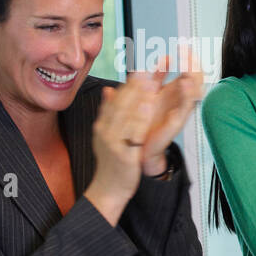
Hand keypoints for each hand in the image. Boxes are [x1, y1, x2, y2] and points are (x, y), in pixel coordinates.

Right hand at [84, 70, 160, 223]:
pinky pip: (132, 133)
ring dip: (138, 96)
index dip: (130, 82)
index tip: (142, 66)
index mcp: (104, 123)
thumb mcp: (108, 134)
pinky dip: (140, 118)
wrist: (107, 189)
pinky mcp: (122, 154)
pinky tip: (151, 106)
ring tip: (151, 80)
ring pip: (126, 114)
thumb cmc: (113, 162)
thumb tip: (109, 90)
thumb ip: (109, 112)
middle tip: (148, 66)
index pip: (116, 98)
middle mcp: (105, 129)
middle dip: (135, 84)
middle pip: (121, 102)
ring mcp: (112, 141)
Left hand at [138, 50, 203, 175]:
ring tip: (189, 64)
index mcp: (173, 92)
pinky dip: (188, 96)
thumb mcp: (147, 94)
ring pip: (195, 91)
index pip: (187, 71)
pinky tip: (186, 84)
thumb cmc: (144, 124)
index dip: (187, 58)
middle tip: (187, 52)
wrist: (139, 148)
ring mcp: (180, 110)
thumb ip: (154, 77)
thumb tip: (162, 59)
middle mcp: (179, 100)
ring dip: (193, 77)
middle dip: (192, 64)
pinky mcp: (177, 121)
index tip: (184, 45)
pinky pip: (186, 107)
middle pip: (195, 78)